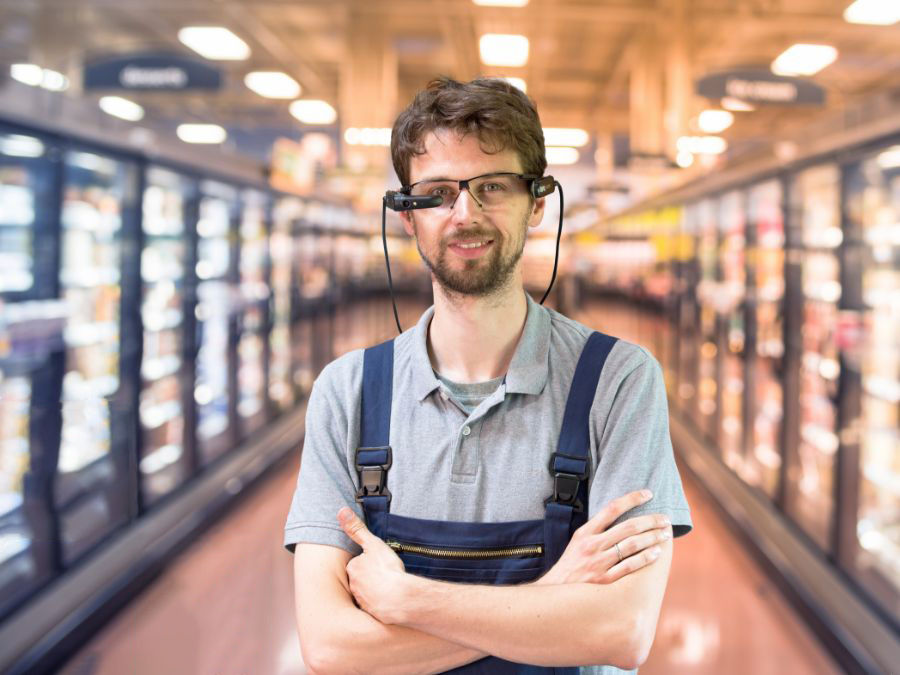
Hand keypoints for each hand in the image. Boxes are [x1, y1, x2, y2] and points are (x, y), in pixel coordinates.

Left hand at [338, 506, 409, 624]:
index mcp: (353, 569)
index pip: (357, 563)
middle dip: (369, 578)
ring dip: (375, 591)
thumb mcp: (373, 544)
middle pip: (360, 579)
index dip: (368, 562)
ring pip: (367, 593)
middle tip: (384, 575)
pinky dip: (381, 604)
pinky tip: (391, 602)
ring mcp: (362, 601)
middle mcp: (353, 586)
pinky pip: (375, 607)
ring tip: (388, 588)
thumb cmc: (387, 571)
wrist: (399, 599)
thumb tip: (341, 511)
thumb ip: (357, 529)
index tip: (378, 564)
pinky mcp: (372, 613)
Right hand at [536, 490, 670, 585]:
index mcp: (585, 532)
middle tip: (665, 519)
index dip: (632, 499)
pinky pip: (630, 566)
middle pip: (628, 527)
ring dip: (652, 538)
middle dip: (650, 521)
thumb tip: (621, 516)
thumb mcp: (578, 541)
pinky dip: (645, 558)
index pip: (612, 508)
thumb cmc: (571, 564)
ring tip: (665, 534)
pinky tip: (656, 553)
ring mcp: (599, 563)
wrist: (557, 592)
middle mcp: (592, 545)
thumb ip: (596, 529)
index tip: (648, 494)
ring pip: (632, 546)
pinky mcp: (605, 580)